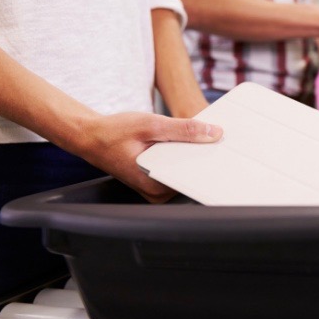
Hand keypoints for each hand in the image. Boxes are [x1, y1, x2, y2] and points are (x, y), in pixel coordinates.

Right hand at [79, 112, 222, 202]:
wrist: (92, 137)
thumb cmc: (114, 132)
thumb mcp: (151, 125)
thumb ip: (183, 130)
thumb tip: (213, 133)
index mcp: (156, 185)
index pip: (195, 178)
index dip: (212, 163)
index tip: (225, 150)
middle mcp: (157, 192)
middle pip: (192, 176)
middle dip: (204, 157)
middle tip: (218, 139)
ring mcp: (157, 189)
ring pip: (185, 173)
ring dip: (193, 156)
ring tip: (204, 139)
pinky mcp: (156, 181)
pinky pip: (177, 170)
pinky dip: (183, 156)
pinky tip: (188, 142)